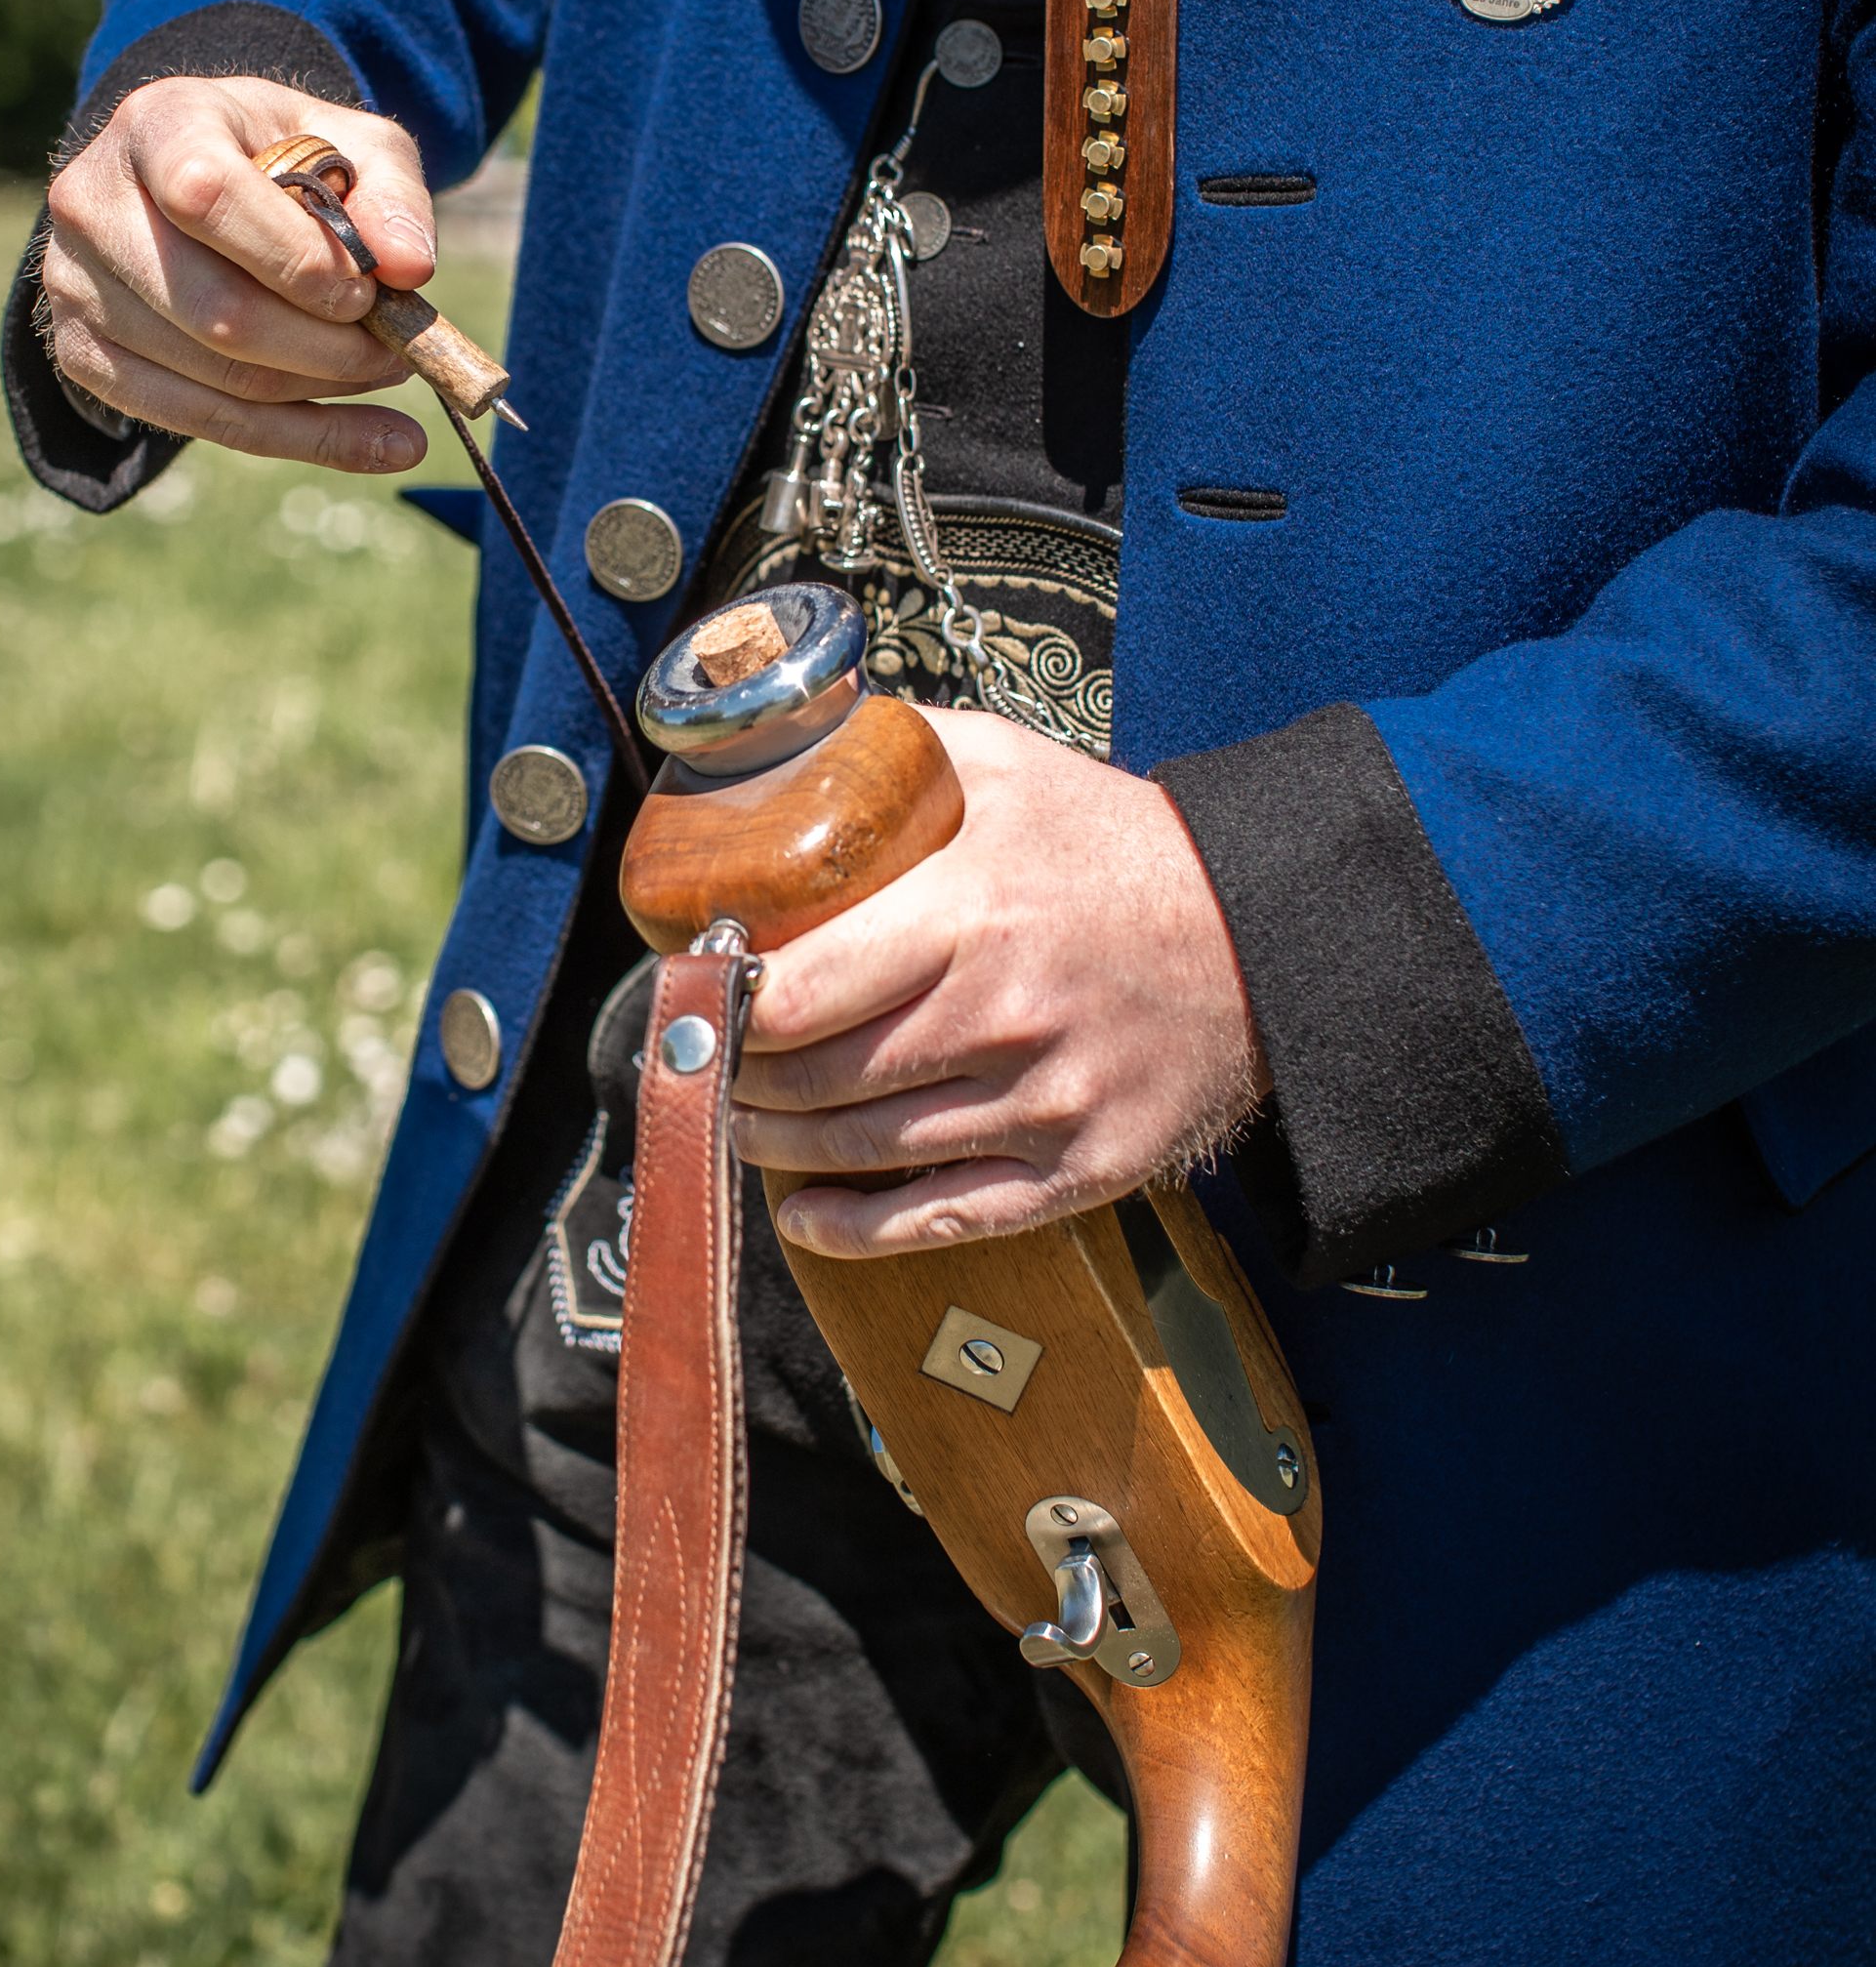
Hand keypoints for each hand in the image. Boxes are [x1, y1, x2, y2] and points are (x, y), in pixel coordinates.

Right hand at [37, 75, 437, 470]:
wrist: (193, 181)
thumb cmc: (283, 159)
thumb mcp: (351, 145)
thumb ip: (392, 195)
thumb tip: (411, 268)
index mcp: (158, 124)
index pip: (207, 195)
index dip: (295, 259)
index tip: (367, 292)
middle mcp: (93, 202)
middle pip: (215, 309)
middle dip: (326, 348)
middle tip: (398, 352)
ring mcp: (75, 284)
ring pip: (213, 377)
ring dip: (320, 393)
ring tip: (385, 376)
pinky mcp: (80, 353)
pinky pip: (197, 421)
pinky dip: (299, 439)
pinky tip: (376, 443)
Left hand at [731, 708, 1265, 1259]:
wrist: (1266, 936)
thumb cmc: (1117, 846)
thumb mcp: (1010, 764)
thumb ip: (895, 747)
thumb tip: (783, 736)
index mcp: (972, 915)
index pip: (801, 994)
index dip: (727, 1006)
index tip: (699, 991)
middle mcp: (1002, 1019)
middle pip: (819, 1081)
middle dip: (741, 1079)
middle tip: (708, 1060)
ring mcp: (1044, 1106)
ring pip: (865, 1152)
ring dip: (780, 1146)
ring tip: (744, 1118)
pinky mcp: (1082, 1170)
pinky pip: (943, 1219)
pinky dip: (855, 1230)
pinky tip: (804, 1214)